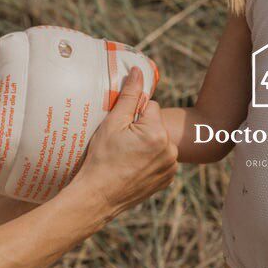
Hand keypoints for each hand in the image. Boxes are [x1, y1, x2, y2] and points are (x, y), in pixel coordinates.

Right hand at [72, 65, 178, 218]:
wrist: (97, 197)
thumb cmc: (101, 159)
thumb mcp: (112, 124)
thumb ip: (129, 95)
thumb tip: (138, 70)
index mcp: (157, 133)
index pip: (151, 106)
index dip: (134, 114)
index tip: (122, 129)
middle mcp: (170, 150)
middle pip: (157, 124)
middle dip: (142, 128)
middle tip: (122, 144)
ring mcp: (171, 167)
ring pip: (160, 142)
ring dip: (148, 144)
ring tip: (127, 156)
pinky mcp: (168, 179)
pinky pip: (162, 159)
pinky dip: (151, 160)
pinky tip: (134, 167)